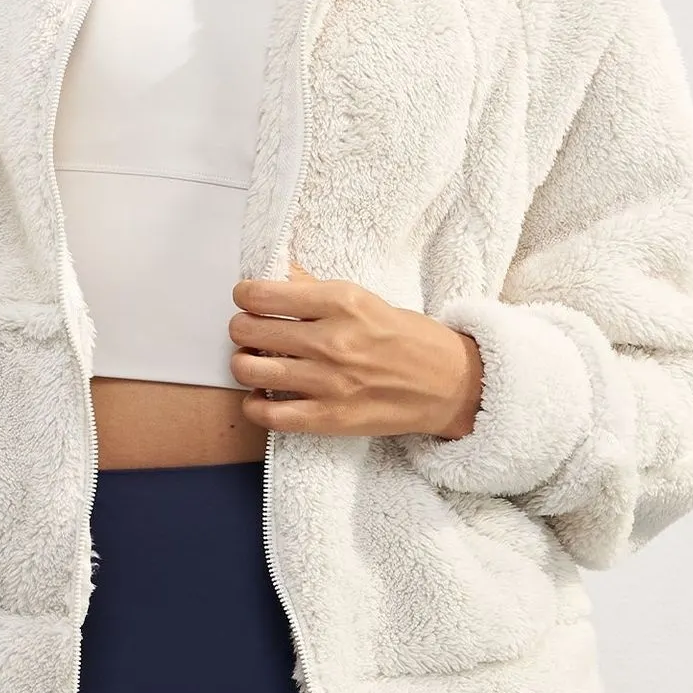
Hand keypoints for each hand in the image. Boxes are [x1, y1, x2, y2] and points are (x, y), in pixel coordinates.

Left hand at [228, 261, 485, 440]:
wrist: (450, 385)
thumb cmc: (407, 338)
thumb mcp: (365, 299)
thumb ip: (316, 290)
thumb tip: (277, 273)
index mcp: (342, 302)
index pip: (261, 294)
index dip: (245, 295)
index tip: (248, 298)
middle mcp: (332, 340)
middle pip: (248, 329)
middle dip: (242, 327)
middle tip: (251, 330)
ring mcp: (329, 382)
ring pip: (249, 370)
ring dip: (243, 363)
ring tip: (256, 360)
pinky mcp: (330, 419)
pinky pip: (268, 415)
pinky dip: (254, 405)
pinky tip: (261, 396)